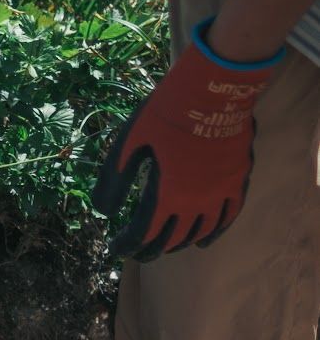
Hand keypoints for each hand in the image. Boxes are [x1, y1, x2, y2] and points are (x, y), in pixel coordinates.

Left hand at [93, 20, 282, 259]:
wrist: (214, 88)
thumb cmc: (167, 112)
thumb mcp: (129, 142)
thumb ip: (114, 181)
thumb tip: (103, 213)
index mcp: (165, 196)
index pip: (143, 235)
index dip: (127, 245)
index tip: (115, 247)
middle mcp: (194, 203)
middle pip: (170, 240)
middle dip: (149, 249)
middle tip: (137, 251)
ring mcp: (218, 195)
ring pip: (197, 234)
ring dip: (177, 244)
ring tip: (164, 245)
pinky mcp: (236, 182)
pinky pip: (227, 219)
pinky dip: (213, 234)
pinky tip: (202, 242)